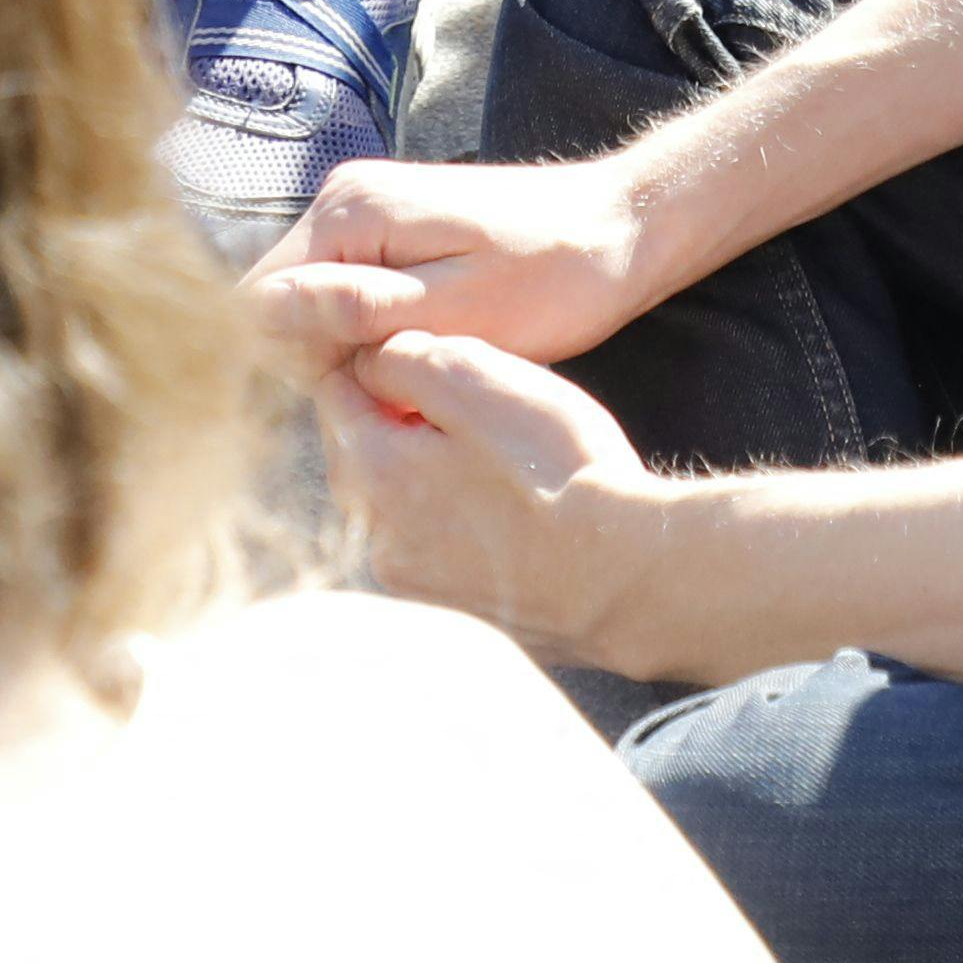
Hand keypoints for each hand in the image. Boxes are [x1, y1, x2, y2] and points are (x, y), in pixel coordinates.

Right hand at [249, 147, 674, 371]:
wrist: (622, 229)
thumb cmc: (554, 278)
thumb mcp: (457, 311)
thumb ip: (357, 310)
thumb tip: (262, 312)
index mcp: (349, 213)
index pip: (261, 300)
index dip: (298, 361)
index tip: (367, 390)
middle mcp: (343, 198)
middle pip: (284, 301)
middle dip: (328, 358)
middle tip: (404, 390)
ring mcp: (366, 208)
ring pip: (318, 302)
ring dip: (356, 350)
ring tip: (422, 373)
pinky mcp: (391, 227)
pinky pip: (352, 291)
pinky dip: (378, 333)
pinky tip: (427, 352)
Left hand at [315, 329, 680, 668]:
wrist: (625, 576)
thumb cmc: (553, 469)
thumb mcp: (476, 377)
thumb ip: (406, 357)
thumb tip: (374, 361)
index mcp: (368, 474)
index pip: (337, 392)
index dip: (381, 360)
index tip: (430, 353)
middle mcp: (374, 539)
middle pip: (365, 448)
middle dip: (405, 416)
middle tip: (476, 403)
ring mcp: (414, 584)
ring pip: (402, 497)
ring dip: (433, 468)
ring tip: (500, 454)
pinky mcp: (456, 610)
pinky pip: (439, 542)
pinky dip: (462, 516)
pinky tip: (513, 506)